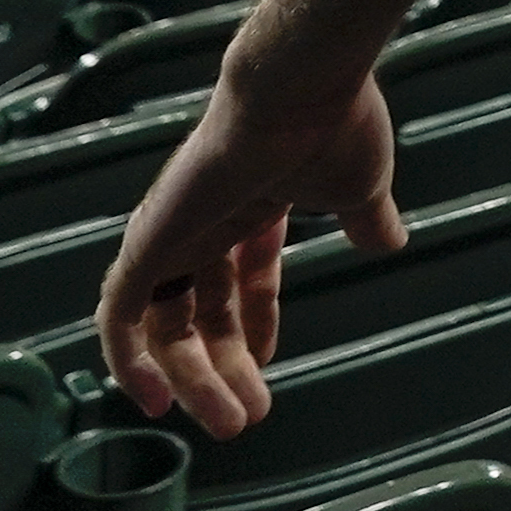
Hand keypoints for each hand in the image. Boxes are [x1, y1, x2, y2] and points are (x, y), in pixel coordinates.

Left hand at [97, 69, 405, 434]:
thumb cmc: (336, 127)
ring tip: (231, 420)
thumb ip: (367, 217)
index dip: (255, 321)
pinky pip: (119, 317)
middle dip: (225, 367)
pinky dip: (128, 362)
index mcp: (252, 204)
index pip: (240, 275)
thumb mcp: (362, 186)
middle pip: (202, 311)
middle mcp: (205, 220)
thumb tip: (391, 241)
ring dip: (193, 378)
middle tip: (249, 416)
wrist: (300, 90)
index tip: (269, 363)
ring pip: (165, 326)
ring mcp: (173, 231)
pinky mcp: (147, 243)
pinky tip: (157, 399)